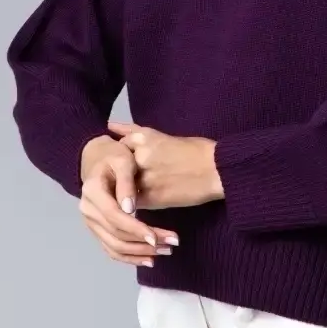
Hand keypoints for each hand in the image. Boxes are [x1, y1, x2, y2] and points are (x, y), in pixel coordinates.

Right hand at [78, 134, 178, 266]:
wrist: (98, 158)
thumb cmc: (114, 155)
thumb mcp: (123, 160)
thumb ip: (126, 183)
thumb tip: (129, 209)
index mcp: (93, 192)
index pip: (114, 217)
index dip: (135, 229)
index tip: (156, 237)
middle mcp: (88, 210)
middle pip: (116, 235)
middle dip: (144, 243)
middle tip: (172, 243)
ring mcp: (91, 222)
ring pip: (114, 247)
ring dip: (140, 253)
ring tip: (166, 250)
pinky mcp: (97, 229)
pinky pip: (111, 249)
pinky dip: (130, 258)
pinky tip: (149, 259)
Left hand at [106, 121, 223, 210]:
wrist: (216, 169)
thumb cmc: (195, 150)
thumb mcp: (161, 135)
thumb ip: (133, 131)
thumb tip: (110, 124)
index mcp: (142, 138)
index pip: (117, 149)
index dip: (121, 159)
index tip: (126, 164)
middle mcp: (139, 156)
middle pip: (117, 169)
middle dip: (120, 175)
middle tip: (133, 179)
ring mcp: (143, 178)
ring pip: (121, 187)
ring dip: (125, 190)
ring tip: (133, 191)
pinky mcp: (151, 198)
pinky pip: (132, 203)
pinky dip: (134, 203)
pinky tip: (143, 201)